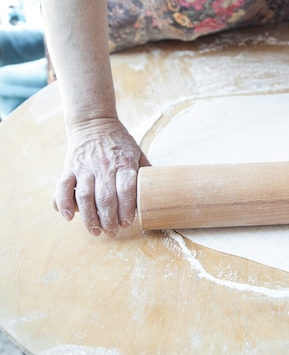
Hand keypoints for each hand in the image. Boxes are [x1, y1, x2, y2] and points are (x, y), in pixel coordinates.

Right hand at [54, 118, 149, 235]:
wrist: (94, 122)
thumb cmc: (119, 142)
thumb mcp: (137, 152)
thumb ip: (145, 171)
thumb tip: (160, 191)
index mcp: (124, 163)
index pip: (126, 189)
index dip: (126, 208)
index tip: (127, 222)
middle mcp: (104, 166)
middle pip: (106, 197)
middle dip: (109, 219)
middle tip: (112, 232)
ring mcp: (85, 167)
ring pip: (85, 196)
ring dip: (89, 217)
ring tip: (96, 231)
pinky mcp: (69, 168)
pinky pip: (62, 187)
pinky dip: (63, 203)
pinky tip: (68, 217)